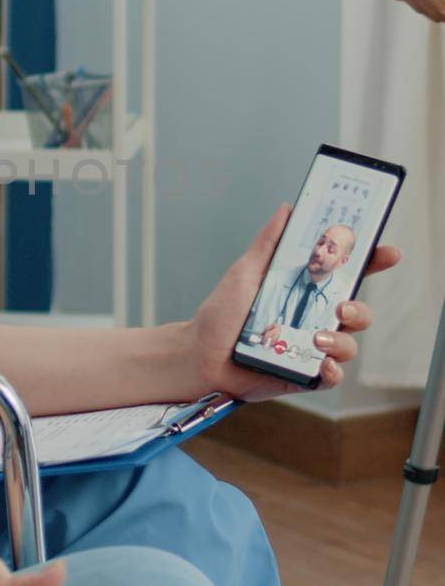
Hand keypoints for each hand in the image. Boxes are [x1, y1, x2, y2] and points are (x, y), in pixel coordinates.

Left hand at [187, 205, 400, 400]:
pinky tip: (321, 362)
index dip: (371, 263)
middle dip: (360, 308)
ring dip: (342, 340)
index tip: (388, 252)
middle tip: (342, 305)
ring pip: (348, 344)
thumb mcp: (245, 273)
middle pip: (358, 312)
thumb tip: (288, 209)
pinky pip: (332, 376)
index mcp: (305, 291)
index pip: (346, 276)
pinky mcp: (303, 376)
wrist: (198, 355)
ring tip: (317, 337)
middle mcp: (313, 319)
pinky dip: (332, 370)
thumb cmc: (220, 314)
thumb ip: (269, 244)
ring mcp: (310, 348)